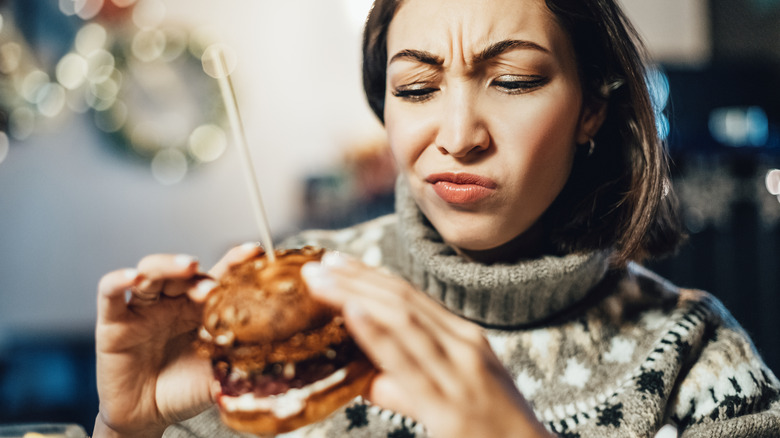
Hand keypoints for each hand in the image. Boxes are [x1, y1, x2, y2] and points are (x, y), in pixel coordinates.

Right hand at [94, 244, 261, 437]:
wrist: (149, 416)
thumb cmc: (187, 390)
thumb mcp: (220, 372)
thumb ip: (242, 359)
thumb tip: (278, 353)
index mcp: (202, 308)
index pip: (219, 276)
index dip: (236, 261)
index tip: (255, 252)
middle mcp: (173, 301)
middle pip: (184, 272)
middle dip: (199, 274)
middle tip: (212, 286)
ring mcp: (143, 308)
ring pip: (151, 272)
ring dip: (168, 265)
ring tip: (186, 268)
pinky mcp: (113, 321)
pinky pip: (110, 293)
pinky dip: (118, 280)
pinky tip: (132, 278)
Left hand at [301, 252, 553, 437]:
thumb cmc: (494, 429)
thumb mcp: (454, 392)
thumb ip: (406, 384)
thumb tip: (363, 377)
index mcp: (465, 339)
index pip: (410, 297)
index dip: (370, 276)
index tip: (336, 262)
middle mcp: (463, 347)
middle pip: (401, 302)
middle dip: (356, 279)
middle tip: (316, 265)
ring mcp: (458, 374)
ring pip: (402, 322)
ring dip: (356, 296)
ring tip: (321, 282)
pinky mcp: (449, 408)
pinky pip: (408, 365)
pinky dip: (378, 334)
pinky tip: (352, 313)